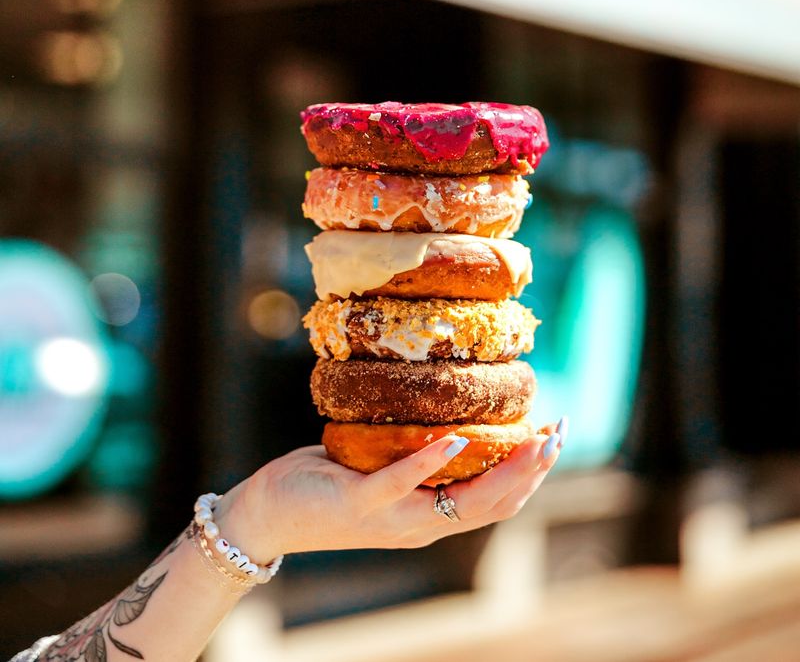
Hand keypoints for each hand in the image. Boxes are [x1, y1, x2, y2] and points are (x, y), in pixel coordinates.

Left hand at [215, 424, 562, 561]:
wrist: (270, 515)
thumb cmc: (326, 482)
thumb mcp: (382, 468)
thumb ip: (415, 452)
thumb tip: (447, 406)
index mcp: (429, 517)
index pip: (497, 503)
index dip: (533, 476)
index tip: (556, 438)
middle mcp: (420, 525)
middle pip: (494, 505)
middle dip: (534, 471)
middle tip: (559, 434)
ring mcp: (393, 519)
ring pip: (463, 502)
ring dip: (503, 469)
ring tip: (531, 439)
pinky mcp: (362, 504)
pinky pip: (402, 484)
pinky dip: (433, 461)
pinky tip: (456, 437)